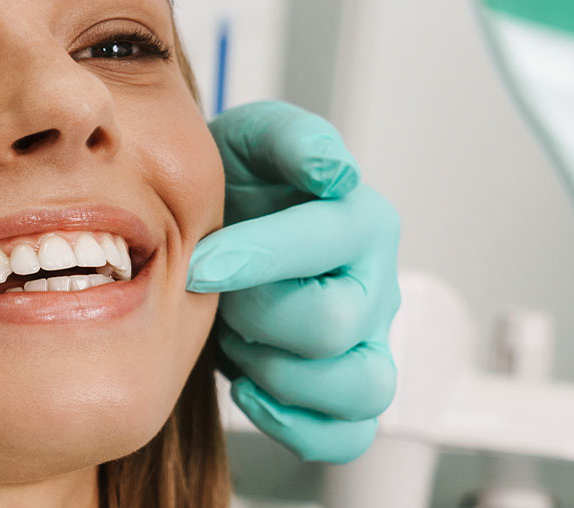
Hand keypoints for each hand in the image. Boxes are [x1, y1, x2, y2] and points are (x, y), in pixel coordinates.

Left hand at [187, 102, 400, 462]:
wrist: (218, 227)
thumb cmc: (237, 186)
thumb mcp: (251, 140)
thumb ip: (290, 139)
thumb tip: (332, 169)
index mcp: (360, 220)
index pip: (327, 244)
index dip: (256, 257)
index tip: (198, 264)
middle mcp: (375, 284)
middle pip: (334, 325)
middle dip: (257, 315)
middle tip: (217, 296)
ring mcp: (368, 343)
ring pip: (360, 389)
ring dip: (281, 374)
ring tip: (239, 342)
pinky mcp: (348, 388)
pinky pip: (349, 434)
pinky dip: (297, 425)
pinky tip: (250, 390)